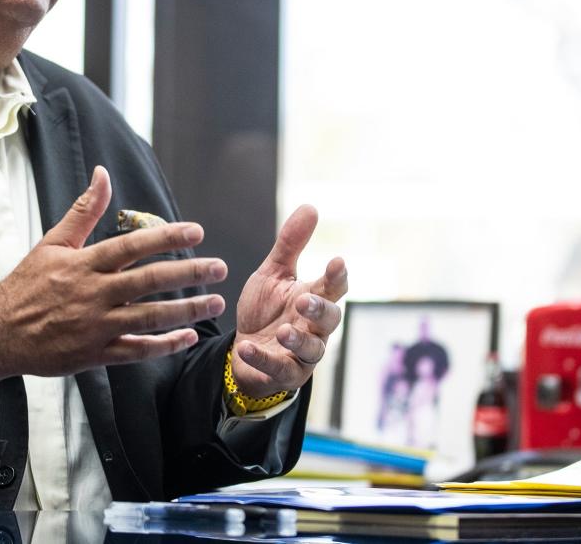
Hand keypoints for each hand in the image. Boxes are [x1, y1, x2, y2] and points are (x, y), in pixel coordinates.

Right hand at [0, 166, 227, 382]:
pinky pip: (136, 350)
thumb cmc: (27, 284)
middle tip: (219, 268)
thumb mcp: (52, 242)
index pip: (132, 246)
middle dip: (189, 273)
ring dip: (186, 310)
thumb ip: (84, 211)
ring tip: (215, 302)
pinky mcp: (95, 353)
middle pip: (149, 281)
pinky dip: (164, 345)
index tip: (196, 232)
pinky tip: (187, 337)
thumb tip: (103, 173)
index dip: (167, 237)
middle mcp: (93, 293)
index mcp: (84, 264)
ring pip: (150, 317)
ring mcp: (96, 326)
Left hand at [232, 205, 347, 398]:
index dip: (337, 275)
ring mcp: (301, 354)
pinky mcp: (283, 374)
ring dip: (297, 340)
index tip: (337, 261)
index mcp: (314, 298)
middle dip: (319, 309)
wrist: (244, 351)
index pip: (334, 287)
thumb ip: (291, 245)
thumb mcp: (273, 274)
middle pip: (330, 319)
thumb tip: (311, 206)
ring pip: (311, 350)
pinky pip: (278, 369)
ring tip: (282, 331)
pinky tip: (246, 347)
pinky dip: (263, 359)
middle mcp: (314, 328)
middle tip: (304, 300)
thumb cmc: (266, 310)